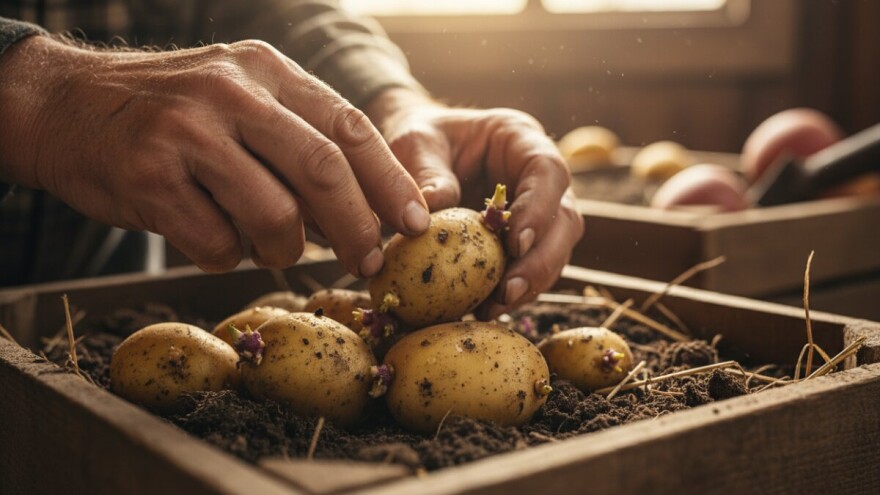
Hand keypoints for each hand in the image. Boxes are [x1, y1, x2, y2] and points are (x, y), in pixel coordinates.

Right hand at [0, 36, 429, 276]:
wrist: (63, 105)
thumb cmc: (170, 114)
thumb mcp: (240, 100)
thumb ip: (299, 143)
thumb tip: (367, 211)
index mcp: (265, 71)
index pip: (350, 127)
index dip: (390, 181)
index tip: (415, 223)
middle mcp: (231, 93)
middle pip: (324, 170)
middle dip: (357, 229)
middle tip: (367, 263)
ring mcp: (187, 133)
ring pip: (274, 216)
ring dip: (283, 250)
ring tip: (269, 249)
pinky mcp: (148, 178)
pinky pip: (216, 243)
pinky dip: (225, 256)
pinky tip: (211, 240)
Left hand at [367, 88, 583, 318]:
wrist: (416, 152)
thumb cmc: (420, 139)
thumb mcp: (415, 144)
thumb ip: (426, 173)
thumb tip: (424, 220)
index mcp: (521, 140)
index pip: (548, 171)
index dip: (539, 209)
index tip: (516, 243)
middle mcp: (540, 178)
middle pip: (565, 220)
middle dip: (541, 260)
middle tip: (508, 291)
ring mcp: (538, 212)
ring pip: (556, 252)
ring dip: (530, 284)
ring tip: (493, 309)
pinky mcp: (523, 242)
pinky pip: (530, 270)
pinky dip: (511, 292)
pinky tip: (483, 311)